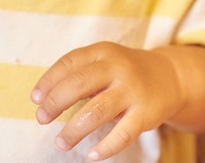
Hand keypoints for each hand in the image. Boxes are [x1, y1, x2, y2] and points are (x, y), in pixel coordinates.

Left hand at [31, 42, 183, 160]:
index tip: (35, 99)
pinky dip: (105, 147)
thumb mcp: (104, 62)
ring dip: (74, 130)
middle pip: (79, 84)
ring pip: (97, 111)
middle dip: (56, 102)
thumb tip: (45, 100)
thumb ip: (79, 75)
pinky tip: (91, 155)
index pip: (70, 63)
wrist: (169, 77)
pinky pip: (122, 134)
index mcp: (103, 52)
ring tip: (61, 143)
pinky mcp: (146, 113)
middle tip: (42, 118)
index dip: (49, 81)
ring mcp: (133, 90)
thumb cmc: (124, 73)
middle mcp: (118, 68)